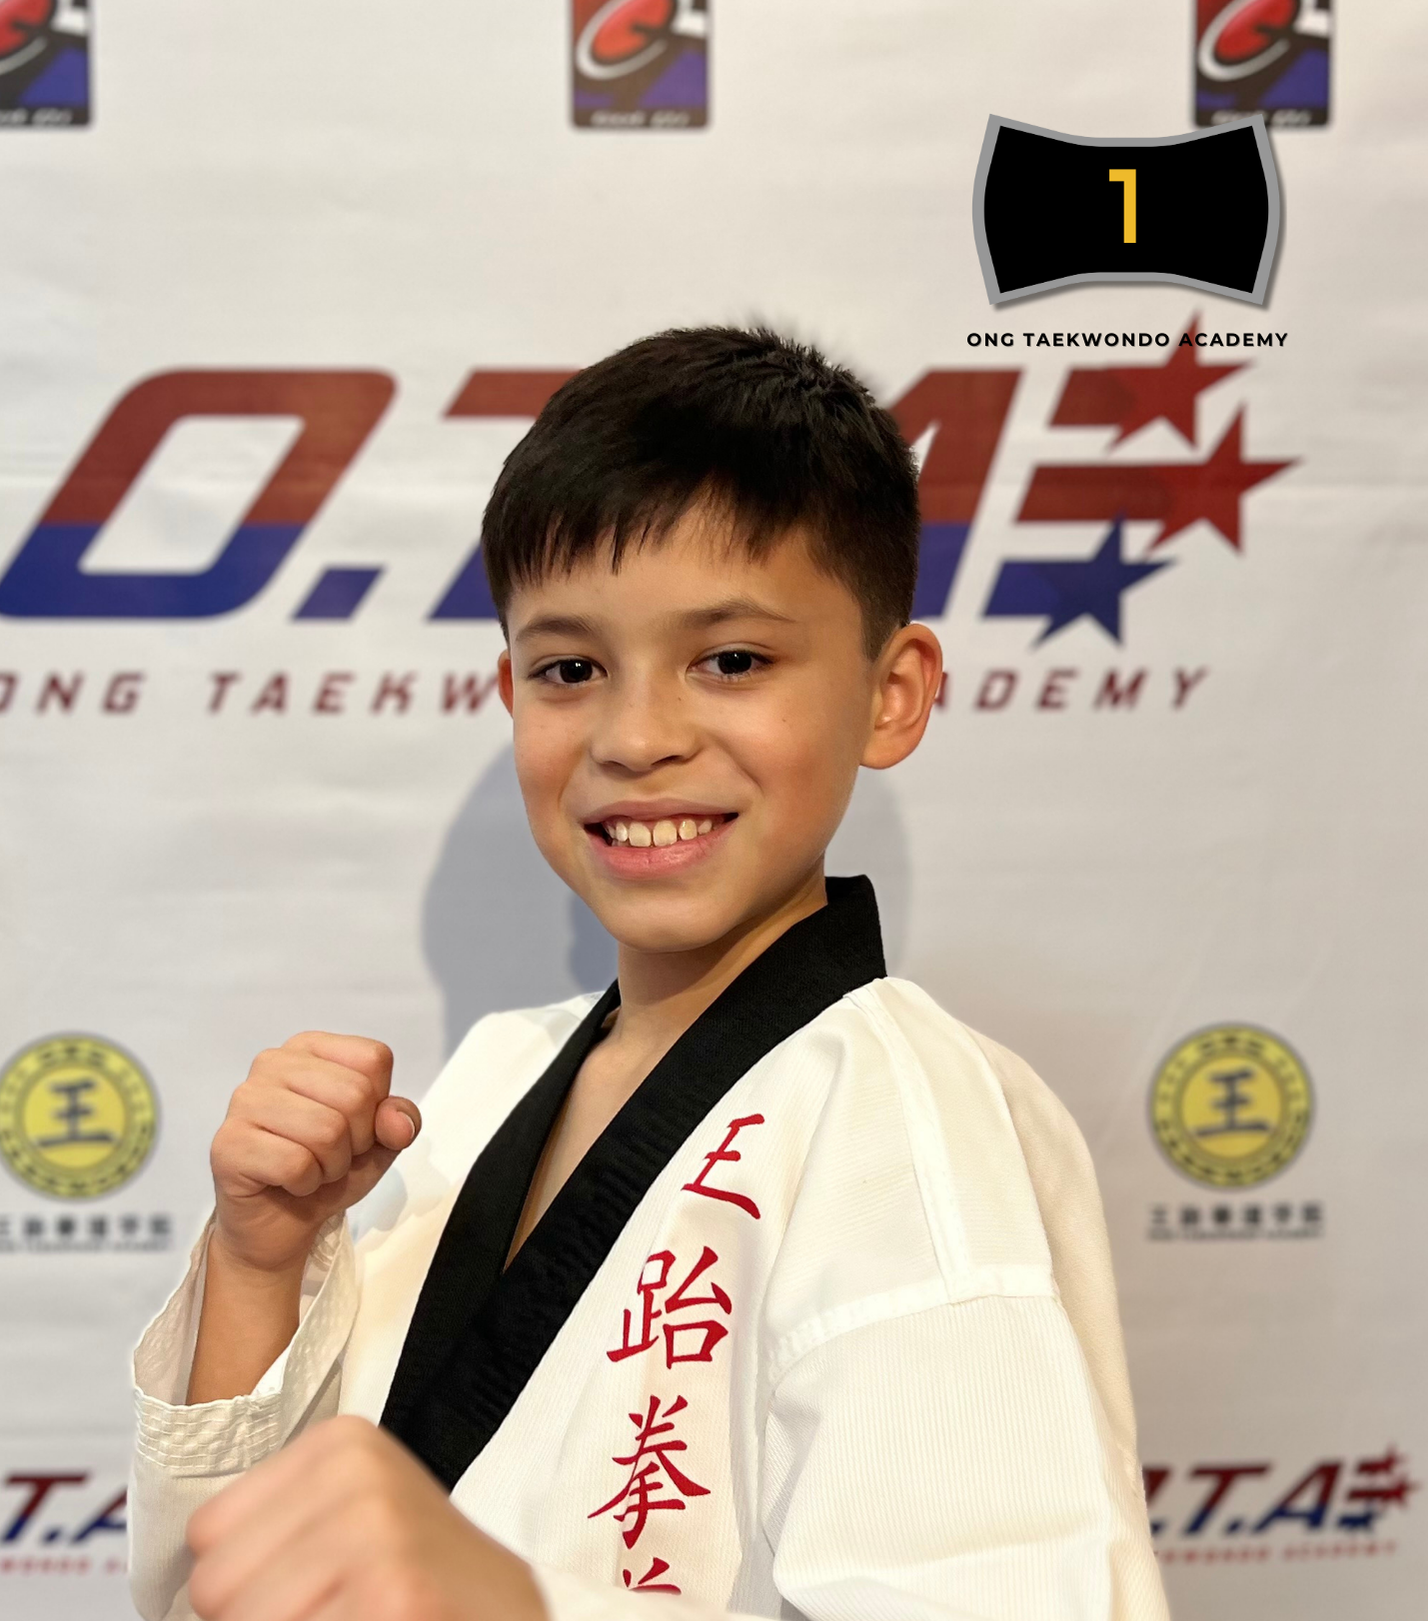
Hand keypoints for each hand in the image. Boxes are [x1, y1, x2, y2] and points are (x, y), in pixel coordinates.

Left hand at [187, 1417, 545, 1620]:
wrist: (513, 1613)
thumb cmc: (419, 1582)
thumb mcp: (349, 1524)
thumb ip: (268, 1537)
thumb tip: (189, 1591)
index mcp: (339, 1444)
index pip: (207, 1535)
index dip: (239, 1586)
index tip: (301, 1589)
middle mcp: (357, 1474)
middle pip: (216, 1588)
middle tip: (333, 1610)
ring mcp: (378, 1533)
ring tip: (356, 1618)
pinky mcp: (395, 1595)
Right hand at [211, 1033, 421, 1277]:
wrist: (281, 1221)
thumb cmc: (325, 1168)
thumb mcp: (380, 1140)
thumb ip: (399, 1120)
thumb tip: (396, 1122)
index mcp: (310, 1047)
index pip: (373, 1059)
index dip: (377, 1105)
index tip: (353, 1127)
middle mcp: (273, 1063)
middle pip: (355, 1094)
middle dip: (355, 1141)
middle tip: (330, 1155)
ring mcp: (245, 1100)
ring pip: (327, 1131)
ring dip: (331, 1165)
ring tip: (310, 1168)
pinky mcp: (228, 1143)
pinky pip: (296, 1163)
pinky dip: (306, 1183)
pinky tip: (289, 1181)